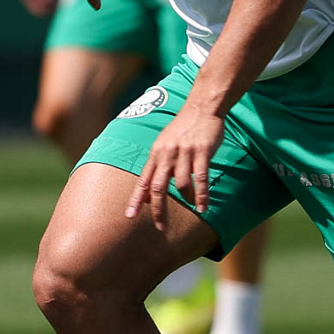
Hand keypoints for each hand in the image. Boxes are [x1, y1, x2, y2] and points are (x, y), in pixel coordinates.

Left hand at [124, 105, 225, 230]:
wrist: (201, 107)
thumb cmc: (183, 128)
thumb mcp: (163, 145)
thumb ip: (155, 168)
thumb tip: (147, 195)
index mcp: (156, 154)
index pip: (143, 180)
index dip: (136, 199)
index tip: (130, 216)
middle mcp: (167, 154)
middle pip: (159, 187)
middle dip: (158, 209)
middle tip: (160, 226)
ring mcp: (184, 153)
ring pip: (181, 184)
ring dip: (187, 199)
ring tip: (194, 207)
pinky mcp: (202, 151)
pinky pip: (201, 178)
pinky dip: (202, 194)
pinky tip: (204, 206)